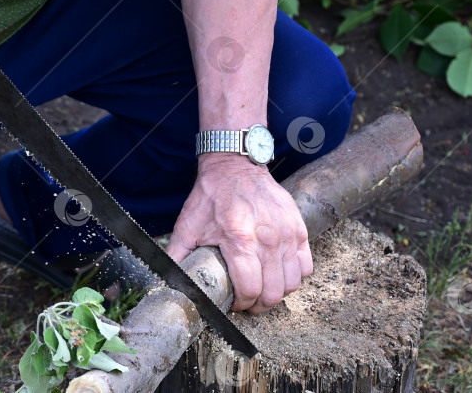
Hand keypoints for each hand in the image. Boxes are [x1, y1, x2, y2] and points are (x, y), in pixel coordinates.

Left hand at [167, 155, 311, 312]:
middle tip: (248, 301)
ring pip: (292, 283)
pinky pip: (305, 265)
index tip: (234, 303)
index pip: (251, 290)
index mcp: (240, 241)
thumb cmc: (211, 196)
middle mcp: (268, 239)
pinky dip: (295, 275)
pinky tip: (279, 272)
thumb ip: (176, 256)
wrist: (234, 166)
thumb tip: (166, 280)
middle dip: (259, 304)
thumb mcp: (187, 226)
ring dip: (277, 292)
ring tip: (263, 289)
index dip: (241, 304)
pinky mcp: (299, 228)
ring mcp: (287, 234)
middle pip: (273, 292)